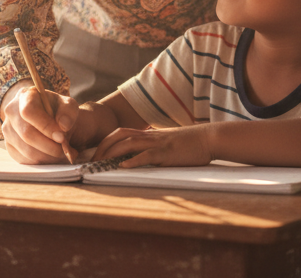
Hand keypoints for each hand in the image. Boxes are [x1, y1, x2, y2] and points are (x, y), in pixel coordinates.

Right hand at [0, 81, 78, 163]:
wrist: (48, 118)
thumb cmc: (58, 110)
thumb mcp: (68, 105)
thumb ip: (68, 112)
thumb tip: (63, 126)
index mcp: (25, 96)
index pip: (29, 111)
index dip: (45, 126)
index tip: (61, 136)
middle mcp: (11, 112)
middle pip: (27, 134)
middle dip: (49, 146)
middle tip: (65, 149)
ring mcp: (7, 130)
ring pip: (26, 150)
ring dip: (48, 156)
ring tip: (62, 154)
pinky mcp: (9, 146)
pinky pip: (25, 160)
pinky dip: (41, 162)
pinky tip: (52, 157)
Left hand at [92, 125, 213, 167]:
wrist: (208, 139)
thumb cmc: (189, 144)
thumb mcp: (166, 144)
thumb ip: (152, 149)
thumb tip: (139, 159)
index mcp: (148, 135)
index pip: (120, 133)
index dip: (105, 141)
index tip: (95, 153)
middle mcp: (149, 137)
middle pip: (119, 136)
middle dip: (103, 147)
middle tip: (92, 161)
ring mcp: (157, 143)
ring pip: (128, 144)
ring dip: (112, 154)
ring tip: (100, 164)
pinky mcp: (166, 153)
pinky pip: (147, 155)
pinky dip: (133, 161)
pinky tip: (123, 167)